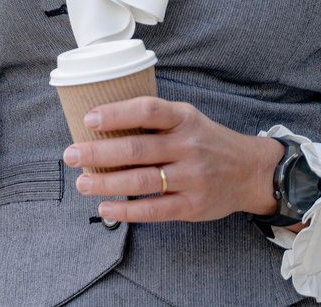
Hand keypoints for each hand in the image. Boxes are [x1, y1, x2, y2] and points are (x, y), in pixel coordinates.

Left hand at [61, 97, 286, 223]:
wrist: (250, 171)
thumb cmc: (207, 141)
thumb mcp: (188, 119)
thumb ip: (155, 120)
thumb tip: (104, 122)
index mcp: (184, 119)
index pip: (148, 111)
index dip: (117, 113)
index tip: (89, 119)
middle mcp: (188, 146)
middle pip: (136, 150)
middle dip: (98, 153)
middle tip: (70, 154)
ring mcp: (191, 177)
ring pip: (140, 181)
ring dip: (106, 183)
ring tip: (82, 182)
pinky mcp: (192, 205)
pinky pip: (154, 210)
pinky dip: (126, 210)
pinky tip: (105, 207)